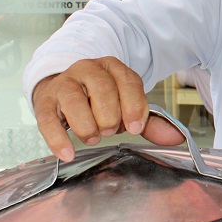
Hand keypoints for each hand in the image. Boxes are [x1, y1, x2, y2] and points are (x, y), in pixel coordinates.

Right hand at [32, 57, 183, 161]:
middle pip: (102, 89)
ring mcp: (64, 83)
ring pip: (74, 100)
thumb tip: (176, 137)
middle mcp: (88, 69)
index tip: (135, 128)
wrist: (63, 90)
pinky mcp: (44, 101)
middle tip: (110, 130)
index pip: (128, 81)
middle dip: (109, 116)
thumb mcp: (126, 106)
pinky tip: (67, 154)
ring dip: (87, 125)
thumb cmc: (100, 101)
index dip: (133, 106)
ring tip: (93, 137)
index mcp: (113, 67)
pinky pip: (48, 119)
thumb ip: (150, 122)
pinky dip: (58, 139)